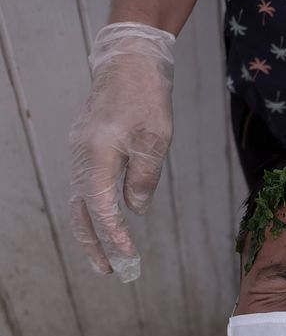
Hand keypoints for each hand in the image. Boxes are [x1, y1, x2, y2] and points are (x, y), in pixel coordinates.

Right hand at [69, 22, 174, 281]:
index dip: (114, 236)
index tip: (128, 257)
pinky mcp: (87, 147)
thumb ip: (144, 178)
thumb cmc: (146, 99)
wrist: (129, 63)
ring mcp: (81, 151)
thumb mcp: (155, 141)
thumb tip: (135, 209)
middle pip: (81, 211)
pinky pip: (85, 186)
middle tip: (109, 272)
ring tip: (107, 256)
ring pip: (79, 200)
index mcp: (97, 156)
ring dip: (92, 230)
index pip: (102, 208)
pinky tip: (107, 222)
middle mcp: (82, 157)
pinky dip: (93, 210)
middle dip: (93, 244)